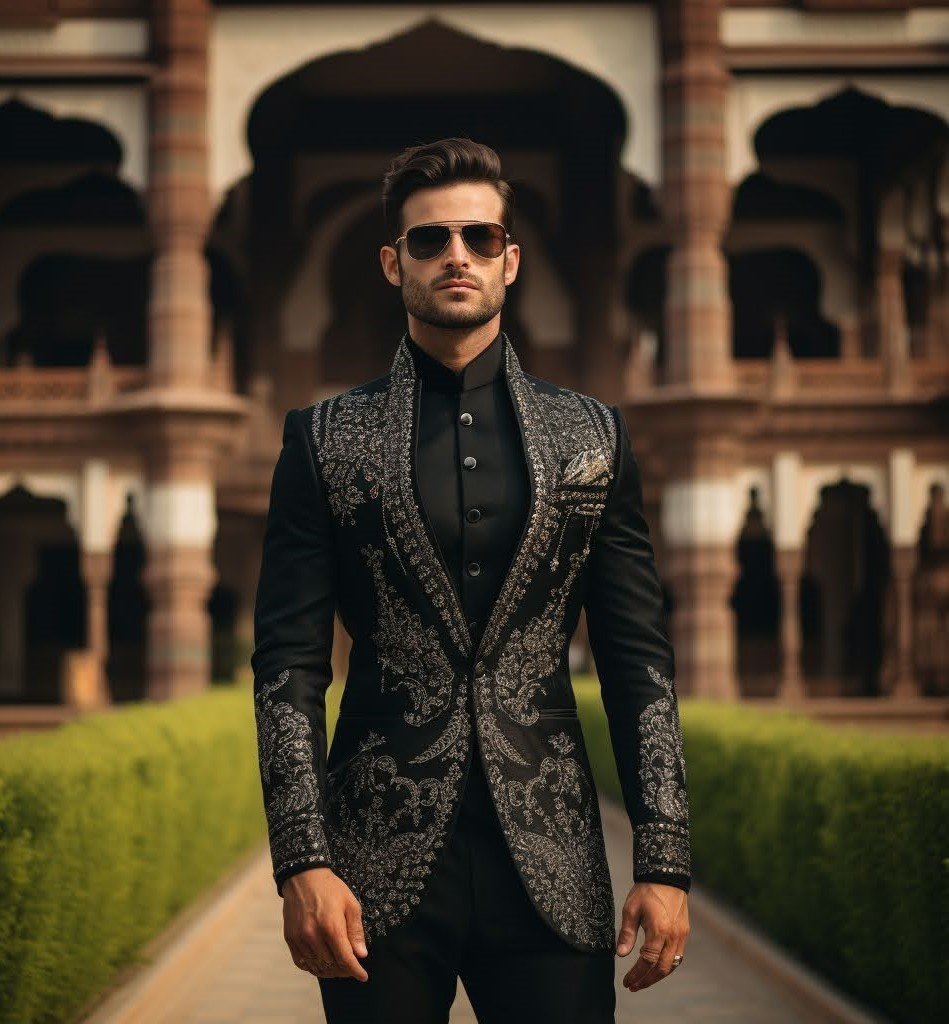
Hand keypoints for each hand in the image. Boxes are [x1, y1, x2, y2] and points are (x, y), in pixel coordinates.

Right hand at [282, 866, 368, 980]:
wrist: (303, 877)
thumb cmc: (331, 889)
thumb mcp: (350, 904)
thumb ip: (356, 931)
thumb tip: (361, 954)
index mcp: (331, 927)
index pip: (345, 959)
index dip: (355, 971)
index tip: (363, 976)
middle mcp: (313, 935)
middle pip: (332, 965)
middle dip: (345, 970)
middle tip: (352, 968)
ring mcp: (299, 938)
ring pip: (317, 966)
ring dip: (330, 971)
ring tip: (339, 967)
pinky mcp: (290, 938)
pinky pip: (301, 962)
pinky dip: (313, 967)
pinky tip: (321, 964)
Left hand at [615, 882, 689, 992]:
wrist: (666, 876)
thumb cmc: (646, 891)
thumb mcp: (631, 910)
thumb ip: (627, 934)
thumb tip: (621, 954)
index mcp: (659, 930)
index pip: (647, 961)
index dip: (637, 974)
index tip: (627, 982)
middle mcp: (673, 936)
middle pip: (662, 968)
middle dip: (647, 980)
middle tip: (633, 986)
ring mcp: (681, 935)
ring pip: (672, 965)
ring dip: (658, 976)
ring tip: (643, 981)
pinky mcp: (684, 932)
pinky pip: (678, 956)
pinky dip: (667, 966)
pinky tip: (656, 967)